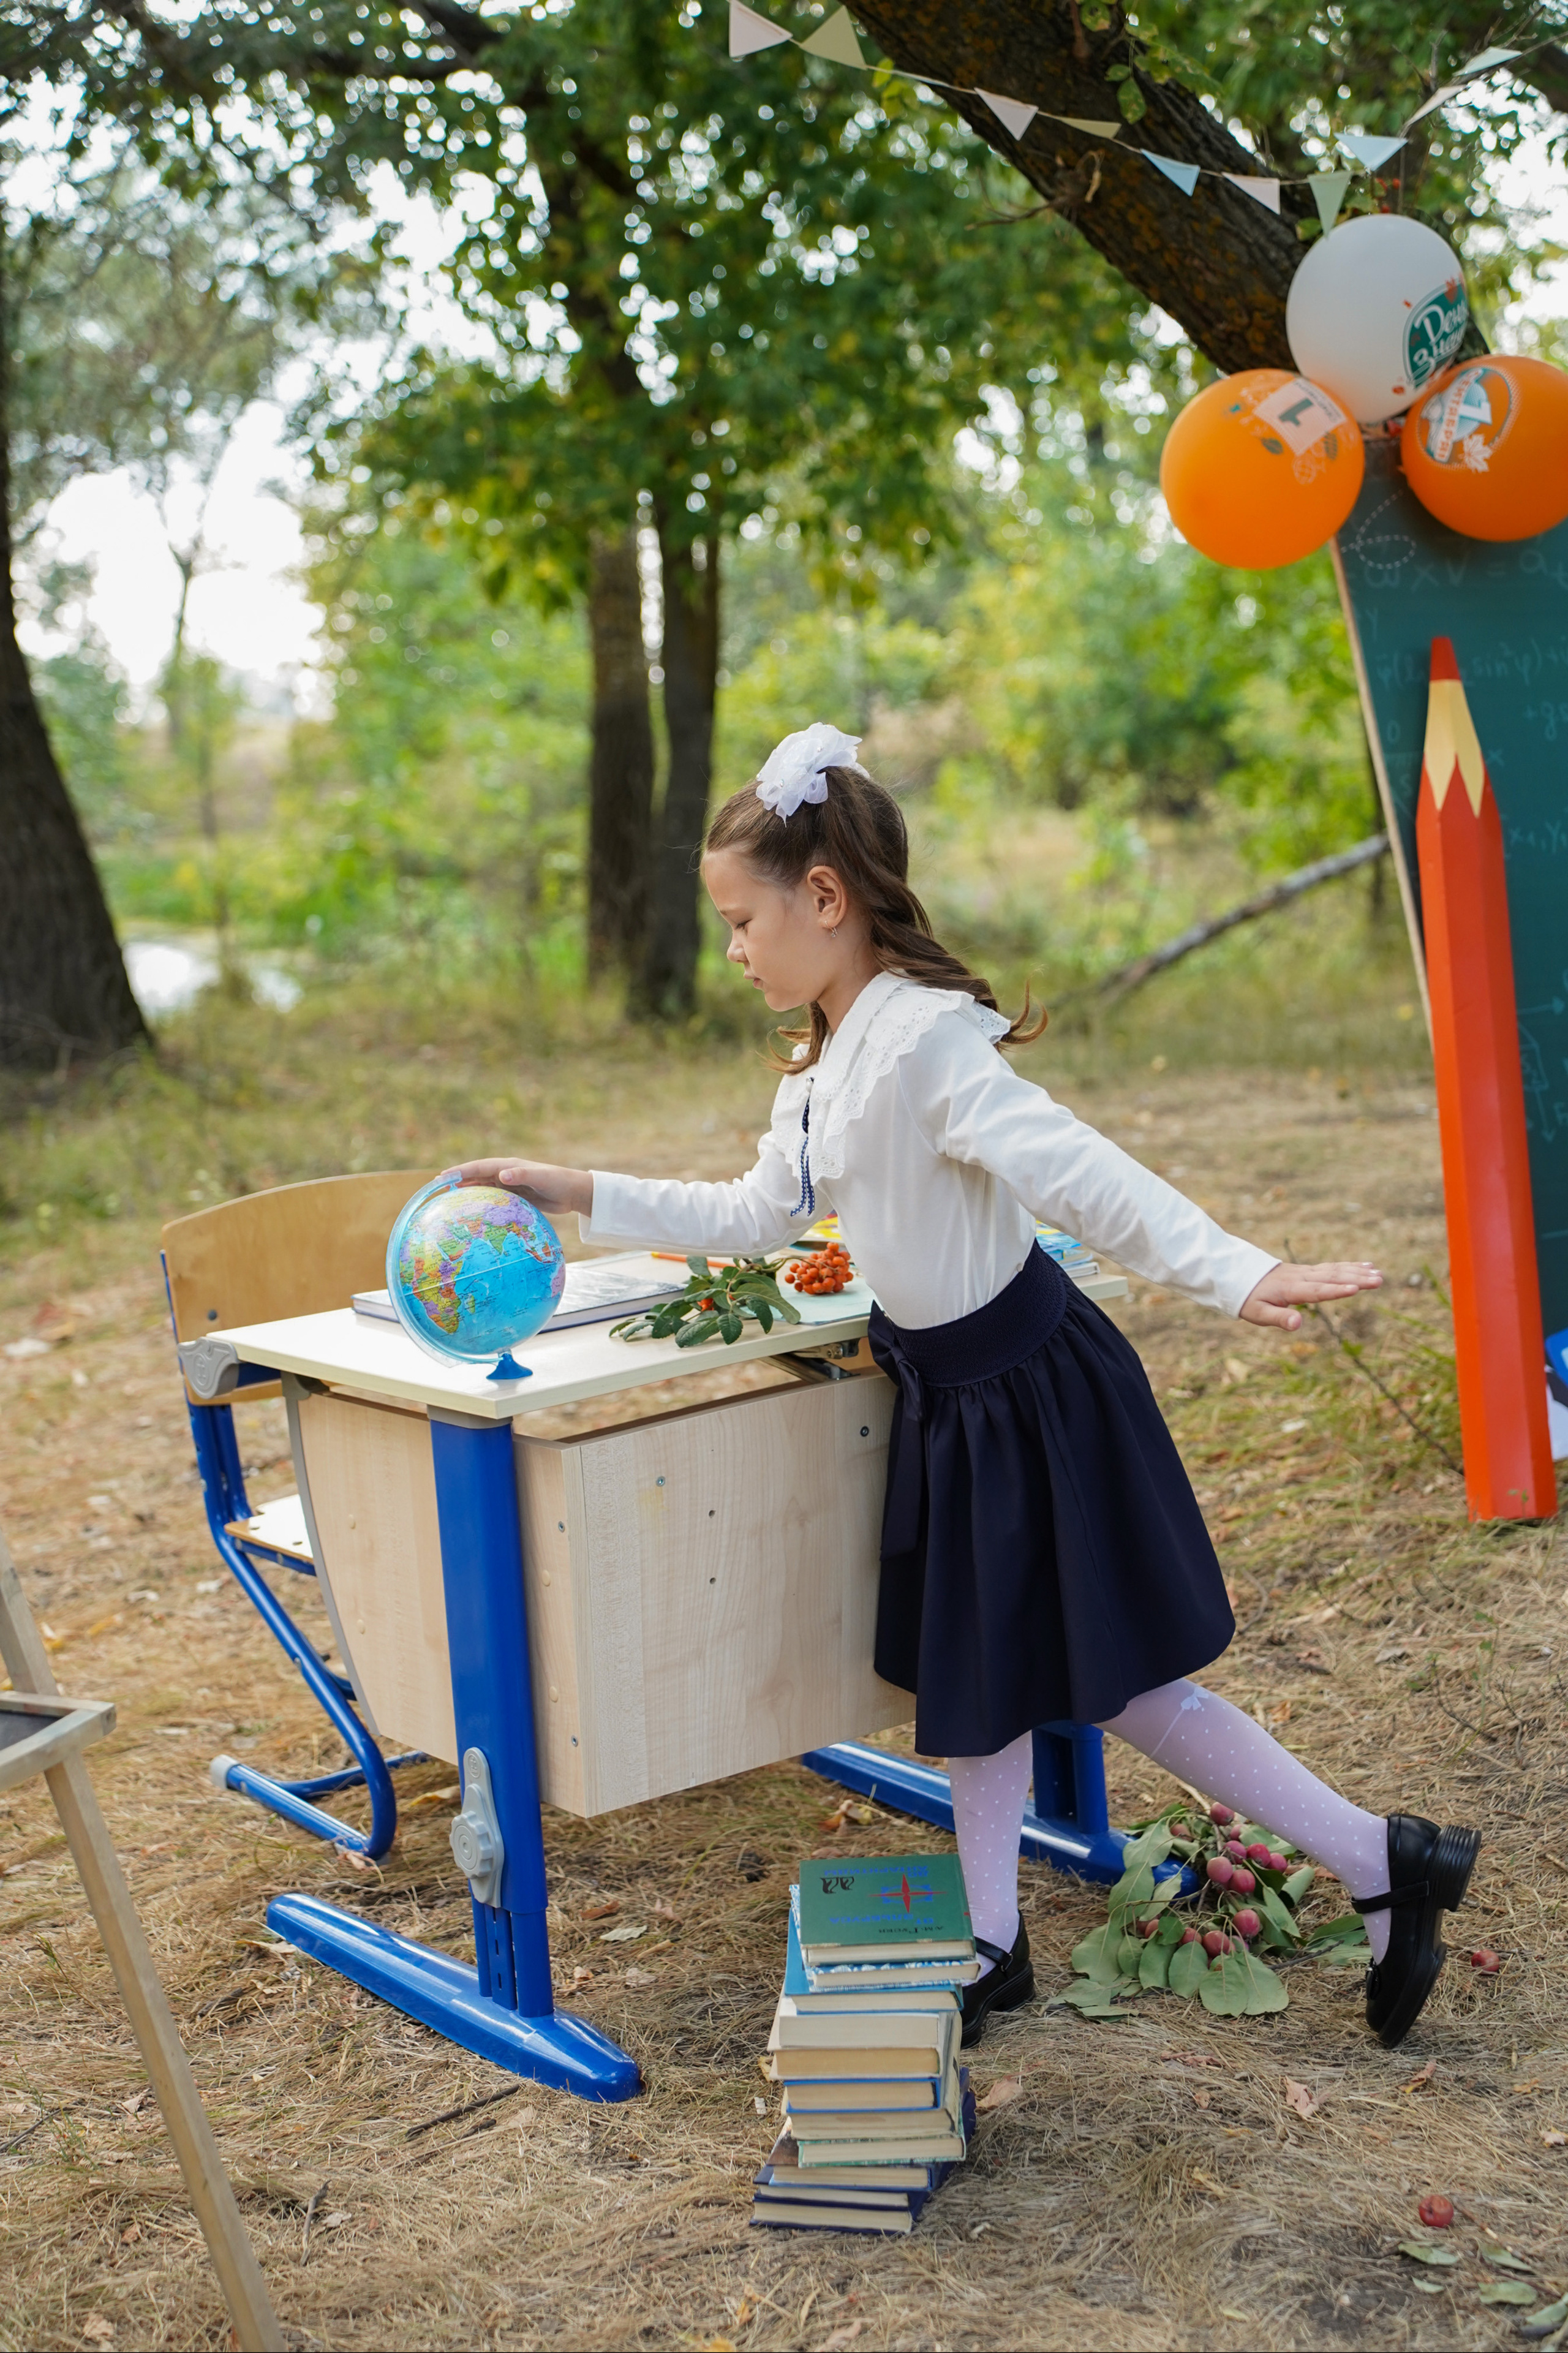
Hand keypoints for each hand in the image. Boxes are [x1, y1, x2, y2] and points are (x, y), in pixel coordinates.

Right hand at [440, 1157, 593, 1218]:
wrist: (573, 1192)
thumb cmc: (558, 1181)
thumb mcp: (540, 1177)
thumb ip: (522, 1175)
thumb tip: (502, 1175)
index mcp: (508, 1166)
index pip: (478, 1167)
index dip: (460, 1171)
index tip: (442, 1176)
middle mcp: (506, 1174)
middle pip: (476, 1177)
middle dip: (458, 1181)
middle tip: (438, 1189)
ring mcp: (509, 1186)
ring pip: (483, 1189)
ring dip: (468, 1193)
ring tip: (449, 1202)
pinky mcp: (515, 1198)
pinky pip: (493, 1201)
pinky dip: (481, 1205)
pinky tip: (472, 1215)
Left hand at [1239, 1260, 1381, 1331]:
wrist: (1239, 1275)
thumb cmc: (1248, 1299)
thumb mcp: (1258, 1314)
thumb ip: (1278, 1318)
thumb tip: (1298, 1324)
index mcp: (1290, 1289)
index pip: (1316, 1291)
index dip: (1335, 1290)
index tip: (1356, 1289)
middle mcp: (1301, 1277)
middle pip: (1332, 1278)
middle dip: (1356, 1279)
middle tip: (1379, 1280)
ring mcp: (1305, 1272)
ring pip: (1335, 1270)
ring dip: (1357, 1272)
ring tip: (1378, 1274)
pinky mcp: (1307, 1270)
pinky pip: (1331, 1267)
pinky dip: (1348, 1266)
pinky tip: (1364, 1266)